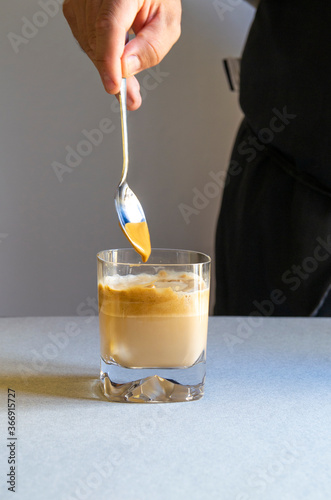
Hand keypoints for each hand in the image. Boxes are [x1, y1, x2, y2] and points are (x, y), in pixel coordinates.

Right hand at [63, 0, 181, 109]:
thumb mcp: (167, 20)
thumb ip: (151, 46)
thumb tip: (127, 68)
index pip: (109, 25)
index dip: (110, 60)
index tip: (115, 86)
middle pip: (97, 40)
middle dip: (114, 72)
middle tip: (130, 95)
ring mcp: (80, 0)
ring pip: (89, 45)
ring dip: (109, 64)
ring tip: (127, 68)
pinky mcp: (74, 10)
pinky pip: (84, 42)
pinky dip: (101, 54)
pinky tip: (116, 52)